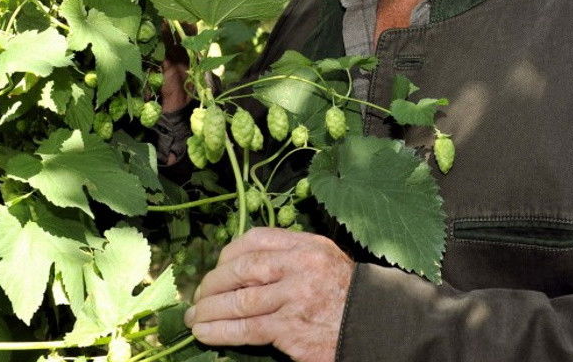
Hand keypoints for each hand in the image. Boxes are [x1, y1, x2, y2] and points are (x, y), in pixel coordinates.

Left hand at [185, 227, 354, 361]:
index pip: (256, 239)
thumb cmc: (348, 298)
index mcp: (308, 245)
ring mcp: (296, 296)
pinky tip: (205, 333)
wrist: (378, 327)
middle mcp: (301, 265)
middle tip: (198, 298)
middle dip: (213, 284)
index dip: (228, 255)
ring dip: (210, 310)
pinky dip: (220, 331)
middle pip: (243, 268)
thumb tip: (246, 269)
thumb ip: (293, 259)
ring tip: (194, 318)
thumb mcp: (325, 262)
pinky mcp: (291, 328)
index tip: (217, 269)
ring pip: (240, 300)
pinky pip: (247, 328)